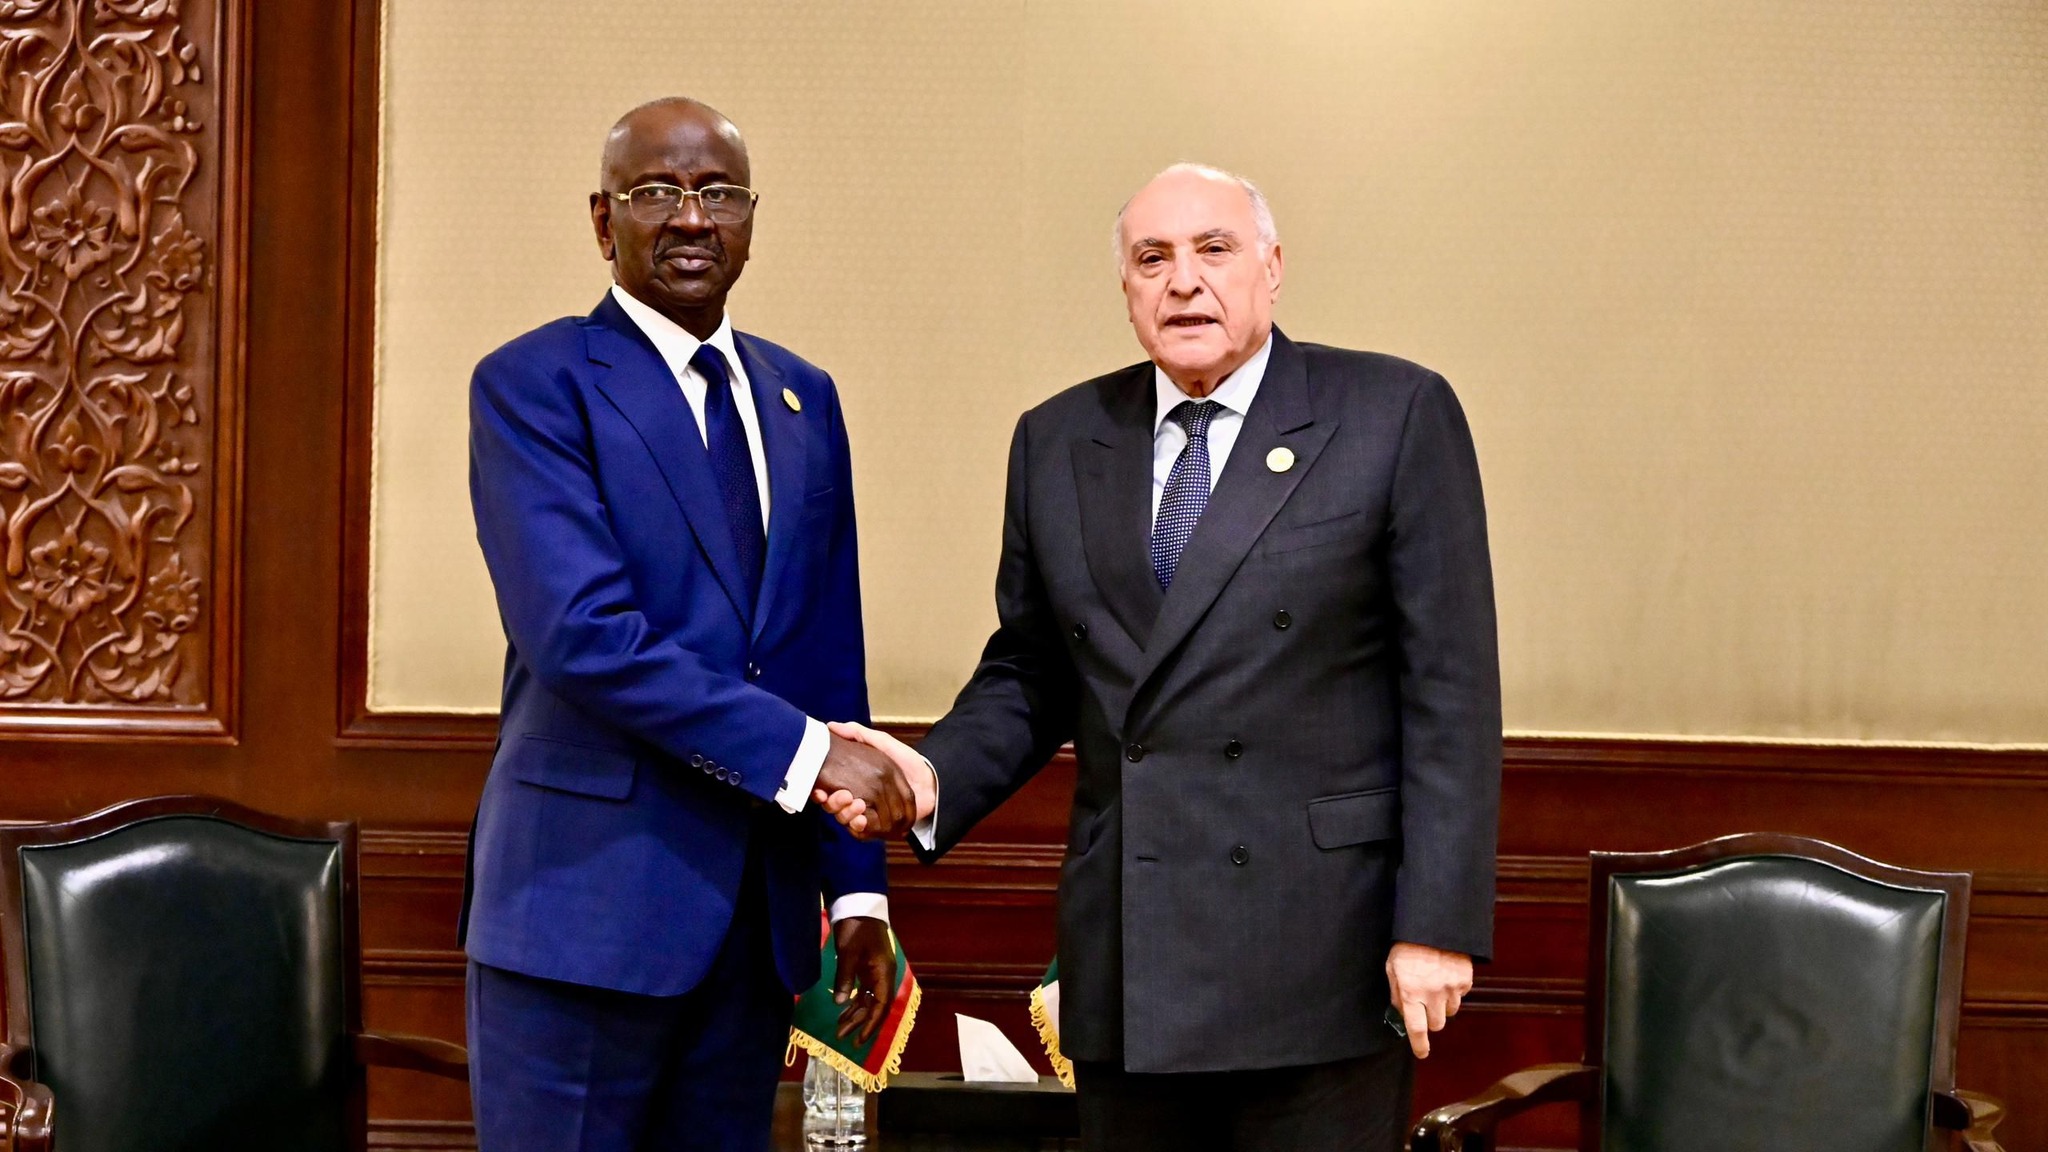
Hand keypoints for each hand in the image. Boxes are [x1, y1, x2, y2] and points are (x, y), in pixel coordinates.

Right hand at [813, 732, 915, 838]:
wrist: (929, 781)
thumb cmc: (906, 760)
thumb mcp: (881, 743)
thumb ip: (858, 734)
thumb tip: (830, 725)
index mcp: (853, 782)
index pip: (828, 789)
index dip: (820, 791)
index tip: (820, 789)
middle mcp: (856, 800)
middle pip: (833, 807)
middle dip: (834, 804)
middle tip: (843, 795)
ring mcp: (867, 815)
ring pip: (845, 820)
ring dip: (846, 815)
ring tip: (857, 804)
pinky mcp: (878, 828)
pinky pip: (862, 833)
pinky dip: (859, 828)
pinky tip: (862, 819)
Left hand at [831, 916, 897, 1044]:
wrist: (859, 906)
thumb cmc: (857, 928)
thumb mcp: (849, 953)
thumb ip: (845, 978)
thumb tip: (841, 1004)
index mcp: (884, 973)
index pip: (881, 1006)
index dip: (870, 1025)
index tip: (859, 1040)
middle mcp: (883, 976)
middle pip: (874, 1006)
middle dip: (859, 1023)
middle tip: (842, 1038)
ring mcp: (876, 972)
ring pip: (868, 1000)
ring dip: (855, 1014)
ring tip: (839, 1029)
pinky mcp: (867, 968)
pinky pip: (863, 991)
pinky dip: (854, 1002)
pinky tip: (842, 1011)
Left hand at [1385, 941, 1471, 1058]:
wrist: (1433, 924)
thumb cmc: (1407, 945)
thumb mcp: (1392, 968)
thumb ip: (1397, 994)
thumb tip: (1401, 1014)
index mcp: (1412, 992)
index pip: (1417, 1029)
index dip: (1420, 1045)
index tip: (1422, 1053)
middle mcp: (1433, 994)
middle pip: (1436, 1024)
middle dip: (1430, 1019)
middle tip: (1424, 1005)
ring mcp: (1452, 988)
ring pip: (1450, 1012)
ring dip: (1442, 1006)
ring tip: (1435, 986)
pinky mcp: (1466, 980)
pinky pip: (1461, 995)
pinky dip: (1454, 991)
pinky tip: (1445, 975)